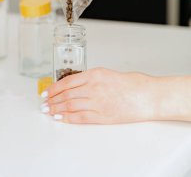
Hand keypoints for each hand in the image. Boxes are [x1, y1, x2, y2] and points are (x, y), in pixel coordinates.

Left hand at [41, 68, 156, 123]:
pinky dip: (68, 118)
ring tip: (49, 111)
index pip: (68, 81)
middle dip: (52, 99)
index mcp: (95, 74)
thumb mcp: (106, 74)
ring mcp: (98, 102)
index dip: (54, 88)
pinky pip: (80, 117)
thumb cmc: (130, 84)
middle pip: (67, 94)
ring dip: (57, 108)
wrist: (146, 96)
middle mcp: (94, 87)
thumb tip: (72, 86)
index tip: (46, 92)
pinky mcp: (103, 116)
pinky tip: (61, 117)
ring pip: (71, 105)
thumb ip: (89, 79)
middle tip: (44, 103)